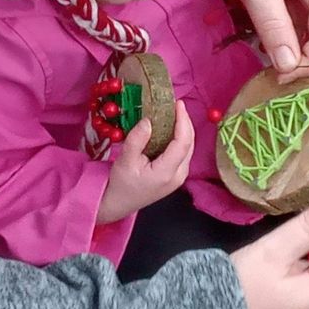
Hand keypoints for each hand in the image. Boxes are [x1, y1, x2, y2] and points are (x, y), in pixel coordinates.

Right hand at [98, 101, 194, 223]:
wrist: (118, 204)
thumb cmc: (120, 184)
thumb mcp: (125, 161)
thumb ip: (137, 140)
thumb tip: (148, 121)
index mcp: (167, 172)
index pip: (182, 143)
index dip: (183, 121)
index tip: (179, 104)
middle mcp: (178, 175)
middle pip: (189, 144)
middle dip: (185, 122)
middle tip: (176, 105)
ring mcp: (179, 176)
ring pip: (188, 148)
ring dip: (183, 129)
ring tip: (173, 112)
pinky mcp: (175, 175)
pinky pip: (182, 152)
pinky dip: (178, 138)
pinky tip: (169, 128)